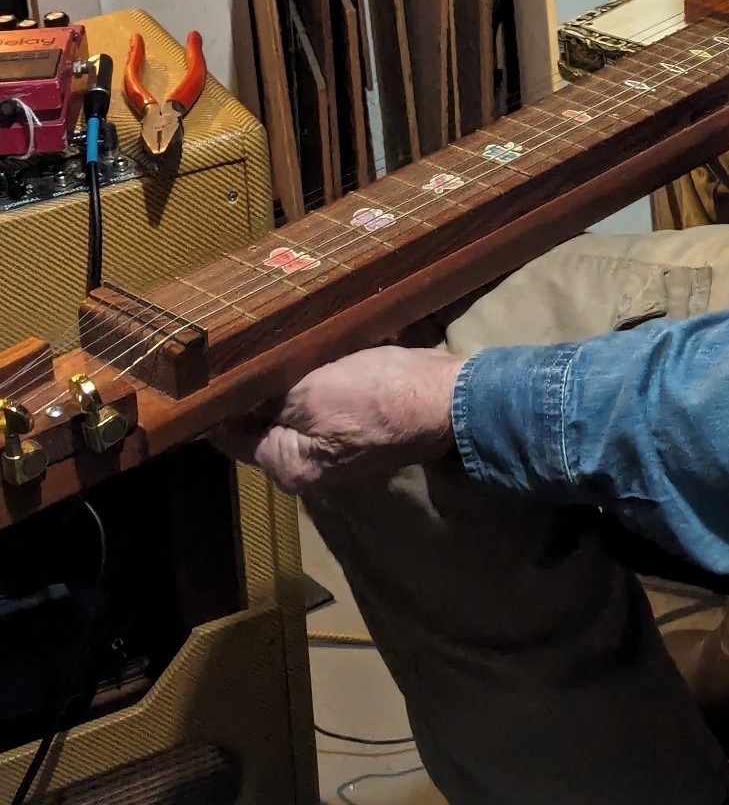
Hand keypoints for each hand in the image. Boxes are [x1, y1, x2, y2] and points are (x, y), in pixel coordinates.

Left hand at [216, 346, 463, 497]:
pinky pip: (326, 396)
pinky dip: (318, 374)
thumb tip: (232, 394)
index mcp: (289, 466)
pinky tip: (314, 345)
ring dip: (290, 375)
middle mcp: (310, 464)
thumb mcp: (310, 393)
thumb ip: (267, 399)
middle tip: (243, 343)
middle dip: (258, 385)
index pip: (233, 435)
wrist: (445, 397)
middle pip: (267, 420)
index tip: (207, 368)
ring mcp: (338, 443)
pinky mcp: (361, 422)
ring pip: (298, 404)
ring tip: (276, 338)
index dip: (218, 402)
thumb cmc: (375, 396)